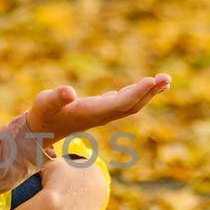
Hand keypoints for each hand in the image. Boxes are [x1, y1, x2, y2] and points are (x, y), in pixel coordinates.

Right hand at [26, 73, 170, 141]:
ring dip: (149, 92)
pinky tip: (150, 84)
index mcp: (91, 112)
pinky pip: (127, 102)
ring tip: (166, 80)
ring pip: (132, 104)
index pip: (119, 103)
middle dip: (149, 92)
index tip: (151, 80)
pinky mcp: (103, 109)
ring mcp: (104, 113)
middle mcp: (102, 115)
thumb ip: (56, 97)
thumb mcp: (45, 103)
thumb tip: (68, 91)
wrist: (42, 131)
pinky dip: (141, 92)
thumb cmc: (43, 114)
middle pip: (132, 105)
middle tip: (167, 78)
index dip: (136, 92)